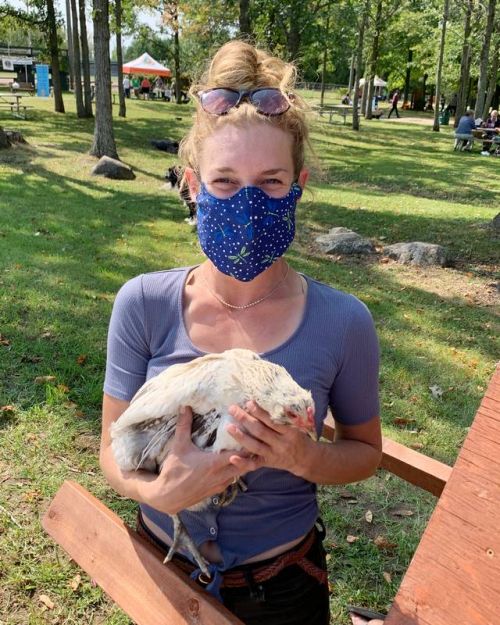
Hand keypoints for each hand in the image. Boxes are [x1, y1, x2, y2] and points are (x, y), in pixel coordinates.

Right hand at [138, 406, 259, 513]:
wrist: (167, 497)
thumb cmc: (173, 470)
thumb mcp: (179, 446)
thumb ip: (184, 425)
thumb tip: (185, 407)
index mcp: (214, 463)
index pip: (239, 454)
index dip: (246, 444)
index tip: (250, 434)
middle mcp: (220, 475)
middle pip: (245, 466)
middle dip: (250, 455)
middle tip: (252, 441)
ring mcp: (219, 485)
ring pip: (239, 474)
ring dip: (243, 464)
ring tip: (245, 451)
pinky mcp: (216, 491)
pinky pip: (231, 480)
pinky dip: (235, 472)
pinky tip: (232, 464)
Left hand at [226, 401, 312, 475]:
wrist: (306, 460)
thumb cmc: (299, 437)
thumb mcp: (297, 426)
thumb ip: (285, 416)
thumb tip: (270, 400)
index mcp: (289, 433)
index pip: (272, 422)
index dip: (260, 412)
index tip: (248, 403)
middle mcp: (280, 444)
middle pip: (260, 432)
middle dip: (245, 419)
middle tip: (232, 409)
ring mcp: (273, 455)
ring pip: (255, 446)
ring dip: (240, 437)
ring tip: (229, 427)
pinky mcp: (267, 463)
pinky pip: (254, 464)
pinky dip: (243, 462)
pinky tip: (232, 457)